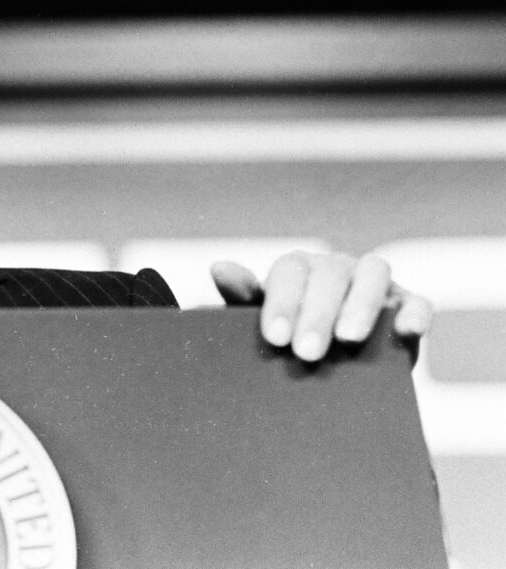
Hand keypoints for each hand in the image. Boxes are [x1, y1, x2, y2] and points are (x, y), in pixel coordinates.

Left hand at [210, 251, 432, 361]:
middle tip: (306, 352)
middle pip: (328, 275)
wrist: (332, 368)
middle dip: (316, 314)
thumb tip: (218, 268)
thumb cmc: (287, 337)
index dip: (281, 302)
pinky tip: (406, 331)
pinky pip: (417, 301)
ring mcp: (373, 283)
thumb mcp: (259, 321)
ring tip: (349, 339)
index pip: (288, 272)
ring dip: (361, 304)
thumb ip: (242, 297)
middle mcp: (335, 268)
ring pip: (373, 273)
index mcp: (297, 269)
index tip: (274, 338)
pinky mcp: (408, 305)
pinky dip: (414, 312)